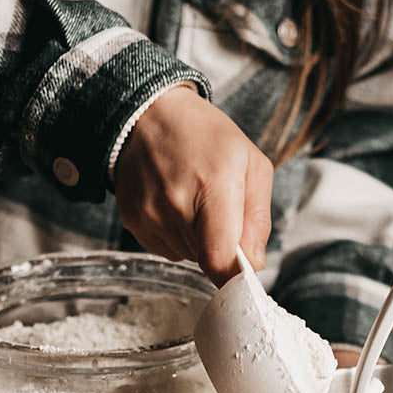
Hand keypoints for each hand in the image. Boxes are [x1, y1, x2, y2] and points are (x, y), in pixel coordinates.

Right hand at [114, 85, 272, 285]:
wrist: (150, 116)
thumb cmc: (207, 138)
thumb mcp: (251, 164)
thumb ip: (258, 219)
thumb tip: (253, 264)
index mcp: (213, 186)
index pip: (219, 261)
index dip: (234, 276)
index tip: (243, 271)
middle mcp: (175, 204)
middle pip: (207, 262)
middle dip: (221, 248)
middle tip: (221, 213)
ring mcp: (150, 215)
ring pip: (188, 257)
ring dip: (199, 242)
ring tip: (195, 202)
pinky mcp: (133, 222)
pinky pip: (167, 250)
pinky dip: (178, 237)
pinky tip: (176, 206)